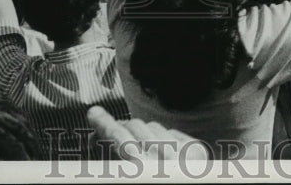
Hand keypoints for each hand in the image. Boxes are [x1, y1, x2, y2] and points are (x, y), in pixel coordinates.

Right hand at [87, 107, 205, 161]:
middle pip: (134, 126)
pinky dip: (164, 140)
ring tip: (139, 152)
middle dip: (121, 130)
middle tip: (109, 133)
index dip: (103, 123)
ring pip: (153, 126)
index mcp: (141, 169)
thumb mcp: (129, 177)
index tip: (94, 113)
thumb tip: (99, 140)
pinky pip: (172, 132)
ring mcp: (183, 151)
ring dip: (142, 135)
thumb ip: (114, 165)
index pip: (117, 135)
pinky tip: (162, 156)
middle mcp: (164, 157)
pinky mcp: (197, 150)